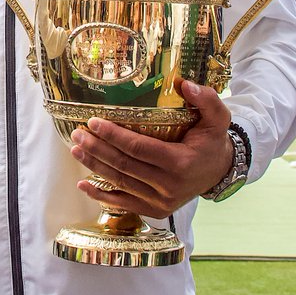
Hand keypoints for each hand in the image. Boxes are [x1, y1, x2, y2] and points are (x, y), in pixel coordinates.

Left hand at [70, 79, 233, 216]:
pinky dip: (102, 196)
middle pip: (125, 166)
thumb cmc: (212, 141)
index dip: (114, 135)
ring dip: (95, 167)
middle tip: (78, 134)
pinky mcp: (156, 210)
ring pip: (121, 183)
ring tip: (76, 150)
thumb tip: (184, 84)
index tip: (94, 122)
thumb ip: (206, 99)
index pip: (139, 147)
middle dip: (97, 149)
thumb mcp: (217, 117)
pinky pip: (124, 204)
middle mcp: (170, 186)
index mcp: (181, 162)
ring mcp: (162, 201)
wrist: (220, 172)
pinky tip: (83, 185)